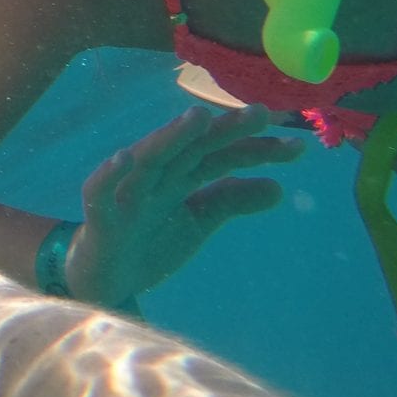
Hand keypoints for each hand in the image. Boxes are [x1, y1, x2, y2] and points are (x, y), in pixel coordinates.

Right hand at [66, 105, 302, 307]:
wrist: (103, 282)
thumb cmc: (148, 242)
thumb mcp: (197, 222)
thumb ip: (230, 202)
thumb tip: (279, 188)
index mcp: (180, 177)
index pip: (221, 156)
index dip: (256, 149)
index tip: (297, 146)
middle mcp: (156, 177)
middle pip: (191, 148)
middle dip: (224, 130)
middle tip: (262, 114)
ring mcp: (127, 194)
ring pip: (148, 159)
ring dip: (169, 137)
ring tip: (197, 118)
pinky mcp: (100, 217)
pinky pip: (99, 192)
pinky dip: (109, 174)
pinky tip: (124, 158)